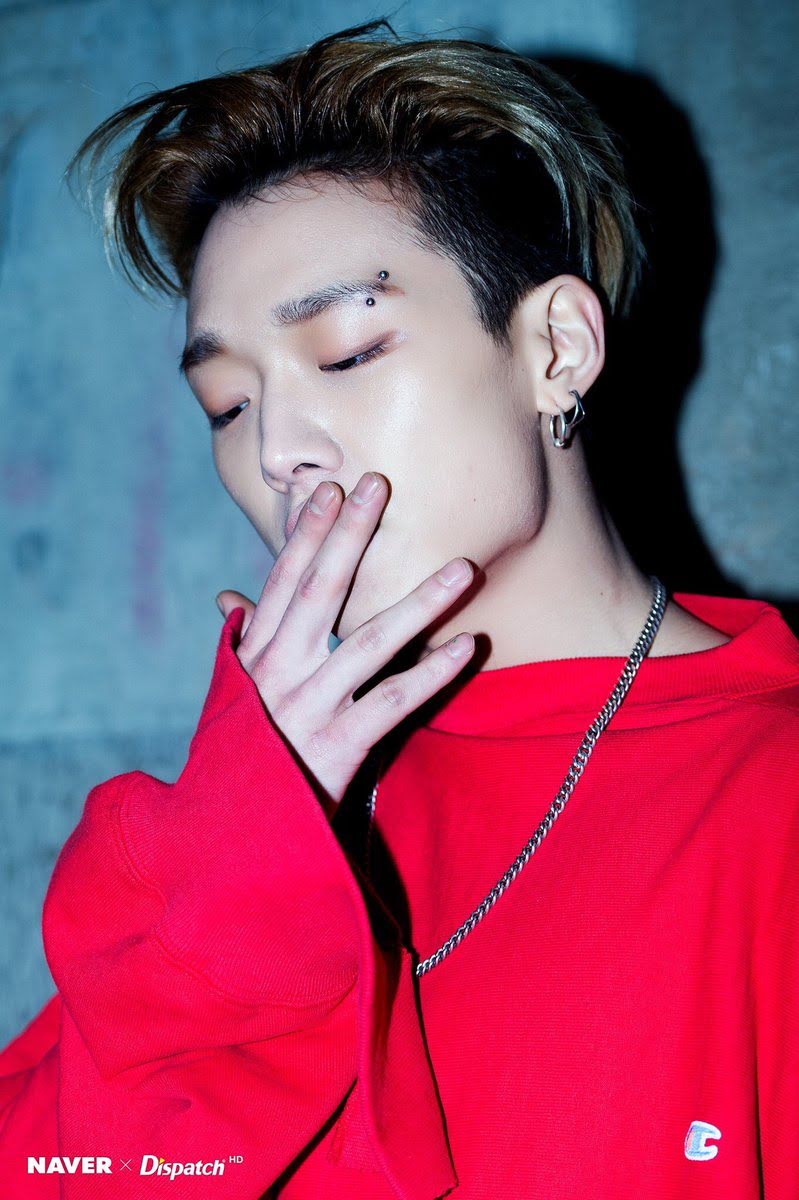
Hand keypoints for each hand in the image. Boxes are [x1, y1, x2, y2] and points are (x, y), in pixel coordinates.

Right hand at [215, 471, 475, 811]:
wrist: (230, 835)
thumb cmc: (241, 755)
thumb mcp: (232, 696)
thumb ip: (240, 644)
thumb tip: (229, 597)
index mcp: (255, 656)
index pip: (284, 582)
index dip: (308, 534)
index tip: (332, 491)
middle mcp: (277, 673)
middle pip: (320, 592)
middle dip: (350, 536)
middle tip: (380, 486)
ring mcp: (307, 708)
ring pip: (368, 641)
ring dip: (418, 602)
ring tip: (461, 569)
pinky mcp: (337, 746)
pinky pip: (392, 701)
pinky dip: (432, 672)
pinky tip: (467, 645)